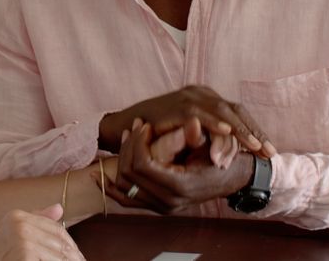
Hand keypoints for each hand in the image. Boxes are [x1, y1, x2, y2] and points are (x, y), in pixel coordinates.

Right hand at [0, 204, 85, 259]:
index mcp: (17, 216)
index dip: (70, 245)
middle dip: (73, 257)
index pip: (56, 229)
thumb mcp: (6, 234)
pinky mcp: (25, 253)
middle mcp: (20, 223)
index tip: (76, 257)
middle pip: (61, 243)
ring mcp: (23, 239)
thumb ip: (32, 220)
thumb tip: (59, 208)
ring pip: (60, 255)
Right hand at [99, 85, 275, 157]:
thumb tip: (236, 154)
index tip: (270, 153)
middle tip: (269, 153)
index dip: (255, 132)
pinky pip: (200, 114)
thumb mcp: (191, 134)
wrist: (129, 127)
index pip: (238, 113)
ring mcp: (189, 97)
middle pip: (235, 110)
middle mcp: (201, 94)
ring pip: (222, 111)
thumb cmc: (161, 134)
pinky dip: (214, 123)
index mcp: (207, 99)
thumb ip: (210, 137)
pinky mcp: (177, 104)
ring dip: (239, 131)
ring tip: (254, 146)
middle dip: (254, 132)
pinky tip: (226, 133)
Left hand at [104, 120, 256, 214]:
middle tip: (135, 127)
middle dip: (129, 146)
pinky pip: (126, 200)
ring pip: (124, 186)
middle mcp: (169, 201)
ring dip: (121, 159)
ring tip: (128, 136)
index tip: (144, 125)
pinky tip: (98, 176)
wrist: (231, 179)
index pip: (143, 164)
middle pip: (130, 174)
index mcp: (180, 185)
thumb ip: (199, 136)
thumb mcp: (215, 145)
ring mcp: (161, 206)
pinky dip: (110, 188)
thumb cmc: (223, 159)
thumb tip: (193, 122)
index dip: (139, 142)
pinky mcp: (156, 206)